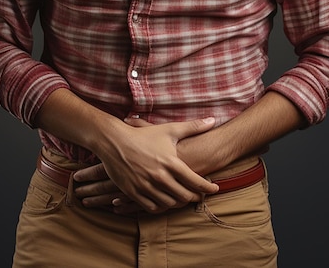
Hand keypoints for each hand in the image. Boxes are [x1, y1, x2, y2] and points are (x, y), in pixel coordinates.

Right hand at [76, 116, 218, 213]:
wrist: (114, 141)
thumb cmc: (143, 135)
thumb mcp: (169, 129)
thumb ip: (192, 127)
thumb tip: (212, 120)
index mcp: (171, 162)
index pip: (195, 181)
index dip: (207, 187)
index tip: (214, 188)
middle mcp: (160, 176)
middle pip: (184, 196)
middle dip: (194, 197)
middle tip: (198, 196)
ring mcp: (146, 186)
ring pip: (169, 203)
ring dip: (178, 203)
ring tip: (182, 198)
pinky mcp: (134, 192)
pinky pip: (152, 207)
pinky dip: (161, 207)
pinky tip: (164, 201)